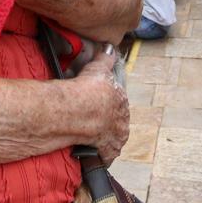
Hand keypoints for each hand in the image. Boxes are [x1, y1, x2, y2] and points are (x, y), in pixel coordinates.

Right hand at [72, 47, 127, 163]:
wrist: (78, 111)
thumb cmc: (88, 89)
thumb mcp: (98, 68)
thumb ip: (106, 58)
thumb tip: (110, 47)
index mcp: (123, 102)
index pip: (118, 103)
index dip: (107, 102)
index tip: (97, 103)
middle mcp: (123, 123)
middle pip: (117, 123)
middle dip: (107, 122)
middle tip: (92, 120)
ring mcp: (116, 139)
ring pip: (112, 139)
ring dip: (104, 138)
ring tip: (89, 135)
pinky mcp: (107, 153)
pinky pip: (104, 155)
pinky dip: (99, 154)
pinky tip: (89, 149)